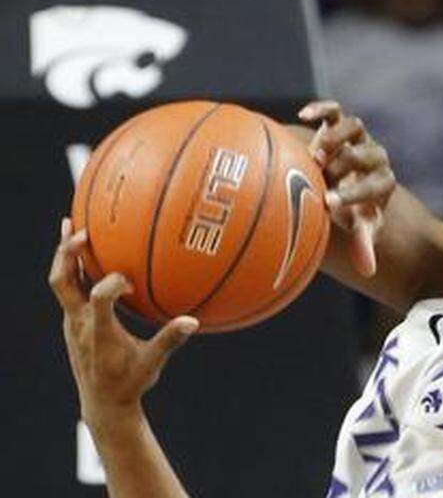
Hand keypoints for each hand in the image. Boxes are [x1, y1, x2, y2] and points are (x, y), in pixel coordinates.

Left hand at [48, 219, 197, 428]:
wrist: (102, 403)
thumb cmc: (131, 383)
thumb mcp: (152, 364)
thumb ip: (169, 340)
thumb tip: (193, 320)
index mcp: (98, 332)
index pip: (98, 299)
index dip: (112, 284)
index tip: (130, 281)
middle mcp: (79, 324)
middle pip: (62, 282)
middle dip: (69, 254)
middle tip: (82, 229)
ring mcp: (72, 322)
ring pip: (61, 282)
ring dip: (66, 255)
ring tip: (72, 225)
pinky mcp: (74, 322)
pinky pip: (70, 288)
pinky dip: (75, 267)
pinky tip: (87, 253)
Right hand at [298, 101, 396, 276]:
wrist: (349, 179)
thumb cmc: (354, 208)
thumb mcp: (359, 226)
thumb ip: (363, 244)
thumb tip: (368, 271)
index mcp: (383, 181)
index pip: (376, 185)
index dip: (354, 193)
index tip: (328, 203)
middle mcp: (374, 156)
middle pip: (365, 154)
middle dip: (344, 165)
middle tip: (320, 173)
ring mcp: (359, 137)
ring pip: (354, 126)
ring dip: (335, 138)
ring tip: (313, 153)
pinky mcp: (340, 123)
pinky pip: (334, 111)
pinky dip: (322, 110)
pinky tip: (302, 116)